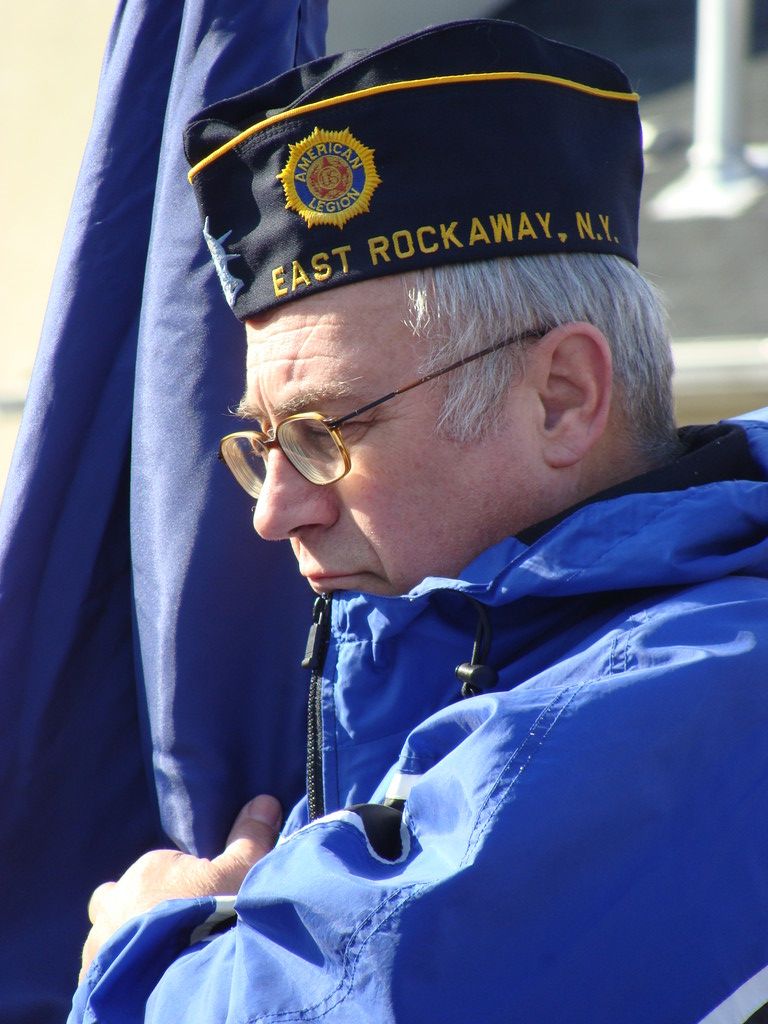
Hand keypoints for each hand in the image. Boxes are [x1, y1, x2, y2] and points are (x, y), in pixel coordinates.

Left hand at [79, 793, 281, 981]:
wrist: (182, 977)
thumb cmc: (211, 916)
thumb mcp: (240, 874)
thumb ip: (249, 840)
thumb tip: (265, 802)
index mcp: (149, 870)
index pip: (159, 869)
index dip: (178, 886)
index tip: (196, 903)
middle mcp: (115, 901)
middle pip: (120, 897)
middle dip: (136, 907)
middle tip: (166, 926)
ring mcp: (100, 939)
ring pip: (105, 932)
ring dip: (122, 938)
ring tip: (152, 955)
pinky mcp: (93, 974)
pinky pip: (100, 966)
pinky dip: (116, 968)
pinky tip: (140, 977)